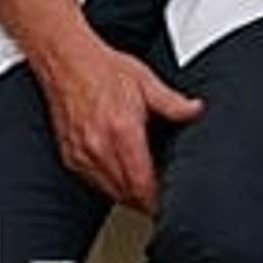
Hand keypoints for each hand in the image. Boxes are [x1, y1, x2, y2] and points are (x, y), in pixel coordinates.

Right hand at [36, 42, 203, 213]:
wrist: (66, 61)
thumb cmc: (102, 69)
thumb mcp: (145, 81)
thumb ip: (173, 102)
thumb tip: (196, 110)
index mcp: (122, 130)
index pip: (142, 182)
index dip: (156, 199)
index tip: (168, 201)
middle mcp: (99, 145)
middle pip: (127, 193)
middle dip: (145, 201)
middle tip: (160, 199)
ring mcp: (81, 152)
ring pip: (109, 191)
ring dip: (128, 196)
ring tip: (144, 192)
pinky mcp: (69, 155)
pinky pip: (92, 182)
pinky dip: (109, 185)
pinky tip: (121, 178)